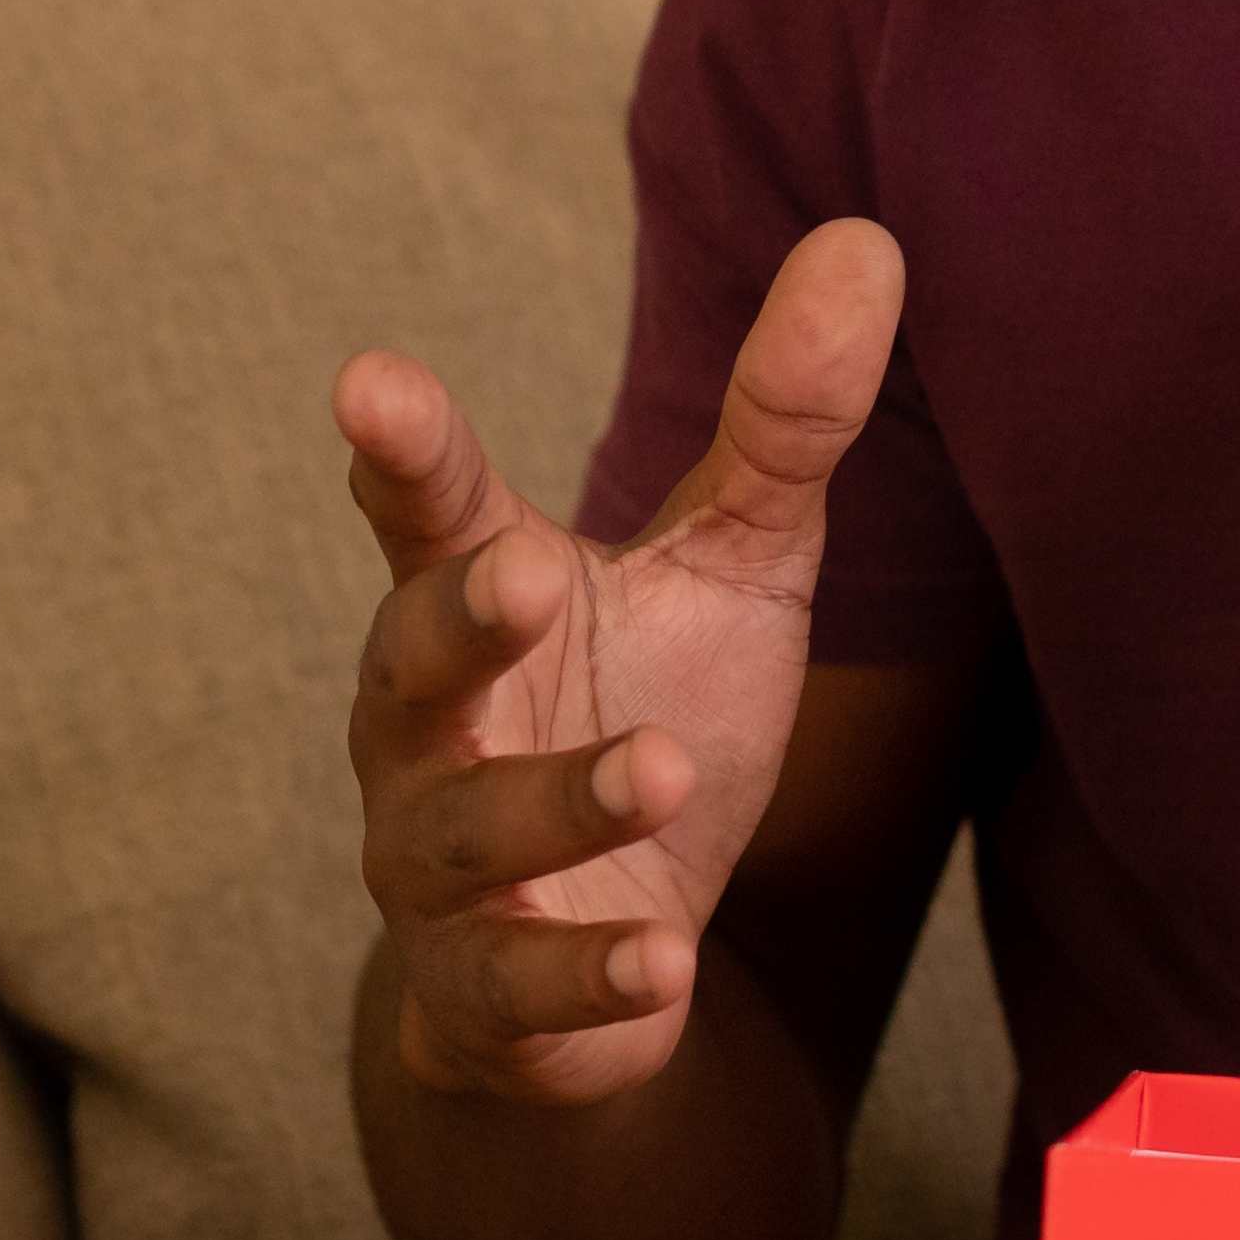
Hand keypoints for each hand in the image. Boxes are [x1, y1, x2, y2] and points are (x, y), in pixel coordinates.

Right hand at [338, 220, 902, 1108]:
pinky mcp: (481, 999)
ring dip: (556, 802)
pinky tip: (660, 959)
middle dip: (461, 619)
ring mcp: (439, 869)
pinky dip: (582, 975)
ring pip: (463, 835)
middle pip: (410, 664)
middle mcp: (427, 727)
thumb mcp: (737, 562)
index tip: (368, 380)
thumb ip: (786, 421)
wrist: (613, 939)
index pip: (429, 511)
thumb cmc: (655, 706)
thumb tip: (871, 240)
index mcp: (478, 598)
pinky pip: (512, 992)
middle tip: (531, 574)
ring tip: (658, 770)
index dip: (402, 449)